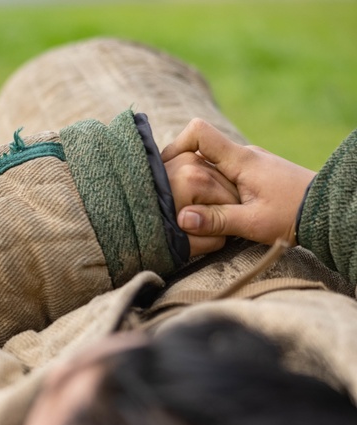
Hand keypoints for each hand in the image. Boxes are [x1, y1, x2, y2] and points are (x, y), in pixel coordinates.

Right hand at [161, 119, 315, 255]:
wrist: (329, 210)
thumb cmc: (293, 216)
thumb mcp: (253, 223)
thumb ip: (216, 220)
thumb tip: (180, 219)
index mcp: (240, 160)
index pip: (198, 132)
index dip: (175, 145)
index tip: (165, 168)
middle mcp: (243, 155)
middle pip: (199, 150)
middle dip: (181, 171)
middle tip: (171, 196)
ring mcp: (250, 163)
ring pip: (211, 163)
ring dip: (197, 182)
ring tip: (191, 207)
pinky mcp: (255, 174)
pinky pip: (224, 173)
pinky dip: (212, 187)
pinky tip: (212, 208)